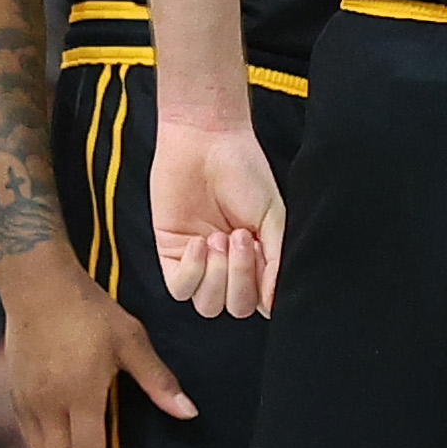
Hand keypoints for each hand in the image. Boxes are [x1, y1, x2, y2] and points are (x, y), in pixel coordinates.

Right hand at [3, 269, 194, 447]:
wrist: (38, 286)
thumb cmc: (89, 309)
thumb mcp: (131, 339)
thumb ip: (157, 380)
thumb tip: (188, 411)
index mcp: (80, 395)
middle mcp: (49, 406)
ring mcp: (27, 403)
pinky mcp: (15, 395)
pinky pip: (27, 436)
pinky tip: (60, 443)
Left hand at [150, 118, 283, 319]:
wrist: (207, 140)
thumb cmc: (244, 170)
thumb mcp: (273, 214)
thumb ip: (276, 259)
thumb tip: (273, 303)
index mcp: (257, 257)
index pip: (260, 300)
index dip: (262, 290)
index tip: (265, 254)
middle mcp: (229, 265)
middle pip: (235, 307)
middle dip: (240, 278)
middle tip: (240, 237)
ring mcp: (200, 262)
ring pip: (208, 304)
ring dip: (217, 275)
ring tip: (219, 236)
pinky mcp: (170, 254)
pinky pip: (180, 288)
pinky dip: (192, 270)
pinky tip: (198, 242)